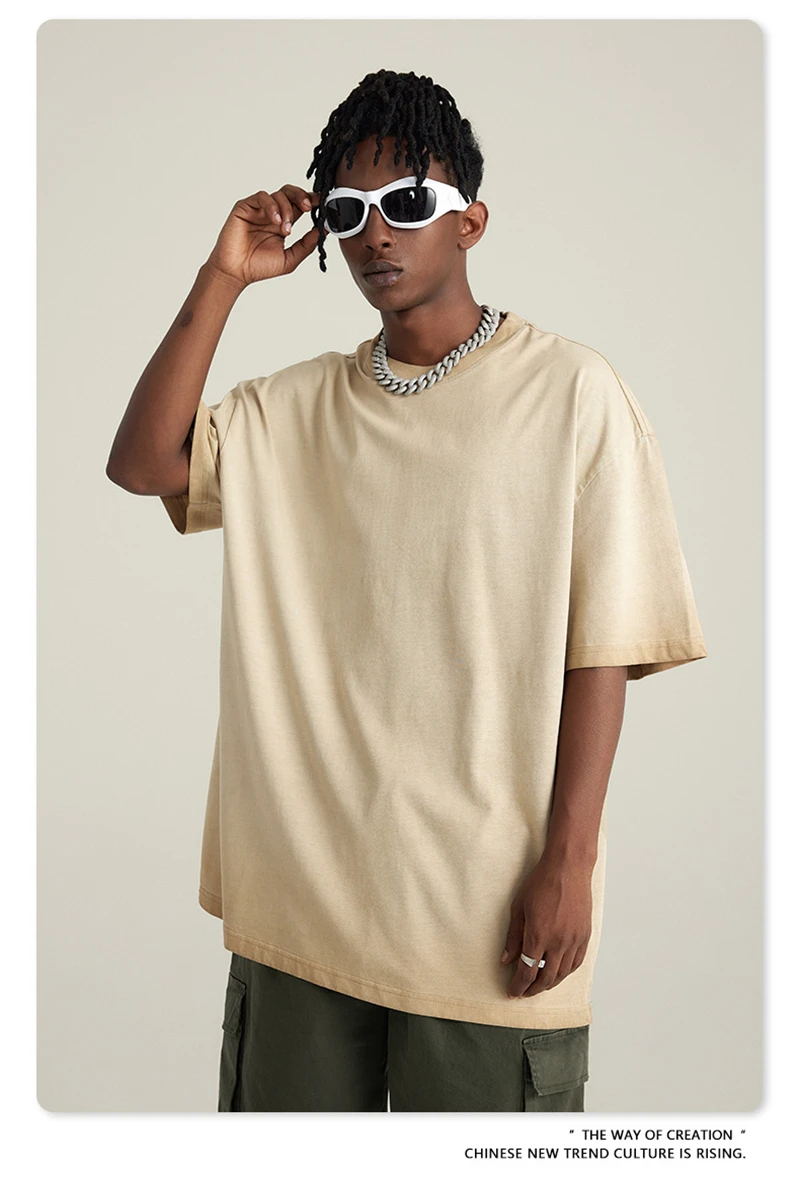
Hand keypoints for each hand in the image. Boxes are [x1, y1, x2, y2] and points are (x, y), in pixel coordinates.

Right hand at [205, 185, 327, 289]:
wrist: (236, 273)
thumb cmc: (259, 267)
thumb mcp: (290, 258)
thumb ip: (306, 245)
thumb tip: (324, 231)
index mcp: (284, 223)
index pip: (300, 205)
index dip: (312, 202)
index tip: (323, 204)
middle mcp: (272, 213)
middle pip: (291, 193)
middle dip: (303, 196)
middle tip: (309, 207)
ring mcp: (259, 209)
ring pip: (279, 194)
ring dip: (287, 209)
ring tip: (285, 229)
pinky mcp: (245, 207)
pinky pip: (262, 197)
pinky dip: (272, 207)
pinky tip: (275, 222)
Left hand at [500, 851, 592, 998]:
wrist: (568, 868)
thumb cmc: (541, 883)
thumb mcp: (518, 908)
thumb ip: (513, 937)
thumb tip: (506, 960)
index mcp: (539, 935)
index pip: (527, 971)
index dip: (519, 985)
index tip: (512, 992)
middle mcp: (558, 942)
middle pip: (546, 977)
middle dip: (533, 988)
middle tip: (523, 992)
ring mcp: (574, 940)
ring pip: (562, 973)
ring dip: (550, 983)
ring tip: (539, 985)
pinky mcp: (585, 935)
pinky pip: (576, 962)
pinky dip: (566, 972)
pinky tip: (558, 972)